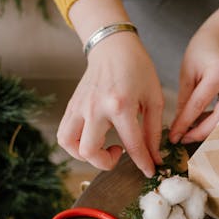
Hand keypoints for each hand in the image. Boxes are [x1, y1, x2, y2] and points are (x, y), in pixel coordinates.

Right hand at [57, 32, 163, 176]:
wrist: (113, 47)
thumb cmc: (137, 69)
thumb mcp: (154, 98)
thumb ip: (153, 131)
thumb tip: (154, 157)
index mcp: (121, 105)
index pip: (132, 145)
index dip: (143, 163)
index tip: (149, 171)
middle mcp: (96, 107)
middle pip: (90, 151)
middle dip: (106, 163)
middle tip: (119, 153)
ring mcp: (80, 107)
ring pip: (70, 145)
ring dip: (85, 155)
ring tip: (101, 147)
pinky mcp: (71, 106)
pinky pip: (64, 134)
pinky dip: (75, 144)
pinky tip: (92, 139)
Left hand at [169, 22, 218, 143]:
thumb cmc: (203, 49)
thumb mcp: (187, 71)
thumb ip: (184, 99)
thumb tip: (179, 126)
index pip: (199, 105)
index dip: (185, 124)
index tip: (174, 136)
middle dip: (200, 133)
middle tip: (183, 139)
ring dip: (208, 128)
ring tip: (189, 131)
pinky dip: (216, 120)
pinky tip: (201, 121)